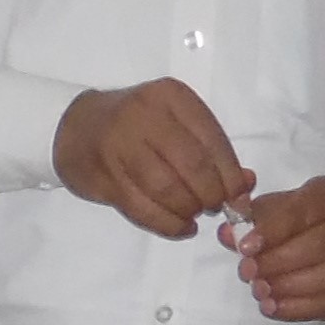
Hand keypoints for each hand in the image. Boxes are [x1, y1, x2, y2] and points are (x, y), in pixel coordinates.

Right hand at [53, 81, 249, 239]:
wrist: (77, 126)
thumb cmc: (138, 125)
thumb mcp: (177, 123)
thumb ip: (212, 150)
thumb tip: (247, 185)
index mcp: (172, 97)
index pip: (212, 139)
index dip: (231, 175)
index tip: (239, 197)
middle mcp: (145, 115)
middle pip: (192, 165)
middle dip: (211, 195)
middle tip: (215, 208)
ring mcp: (120, 144)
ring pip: (166, 188)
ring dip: (188, 209)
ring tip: (194, 215)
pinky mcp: (103, 175)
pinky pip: (141, 208)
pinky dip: (167, 224)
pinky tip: (180, 227)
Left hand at [224, 177, 324, 323]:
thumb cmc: (298, 216)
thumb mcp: (275, 206)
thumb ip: (251, 218)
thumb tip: (228, 234)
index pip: (304, 211)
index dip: (273, 230)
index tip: (245, 247)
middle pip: (322, 245)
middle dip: (279, 262)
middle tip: (248, 272)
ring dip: (289, 287)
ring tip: (259, 290)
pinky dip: (300, 308)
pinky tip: (273, 307)